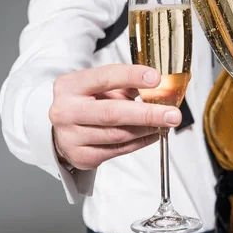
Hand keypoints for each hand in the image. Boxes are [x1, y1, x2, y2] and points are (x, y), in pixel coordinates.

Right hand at [49, 64, 182, 169]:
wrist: (61, 129)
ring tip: (164, 122)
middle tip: (171, 114)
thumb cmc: (85, 102)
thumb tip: (158, 88)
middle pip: (112, 113)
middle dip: (147, 114)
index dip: (132, 76)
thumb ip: (125, 85)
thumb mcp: (98, 86)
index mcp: (70, 86)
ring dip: (147, 129)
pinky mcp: (81, 156)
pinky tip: (152, 133)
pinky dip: (140, 142)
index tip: (155, 78)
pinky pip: (118, 150)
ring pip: (118, 135)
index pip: (104, 77)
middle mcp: (66, 111)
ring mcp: (71, 137)